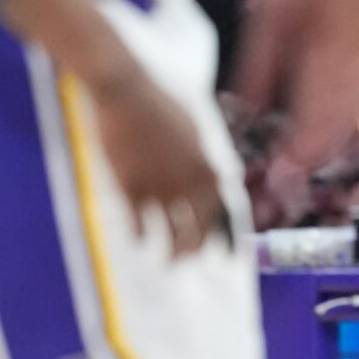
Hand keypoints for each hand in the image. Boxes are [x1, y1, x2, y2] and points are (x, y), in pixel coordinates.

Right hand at [84, 66, 224, 256]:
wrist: (126, 94)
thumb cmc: (160, 106)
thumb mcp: (194, 131)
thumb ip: (205, 160)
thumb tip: (220, 178)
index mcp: (208, 169)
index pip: (225, 213)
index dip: (228, 238)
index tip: (232, 257)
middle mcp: (190, 184)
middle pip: (199, 229)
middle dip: (196, 249)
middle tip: (189, 260)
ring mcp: (160, 188)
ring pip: (171, 234)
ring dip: (172, 253)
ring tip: (169, 264)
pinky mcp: (131, 188)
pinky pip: (139, 224)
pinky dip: (140, 236)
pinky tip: (139, 242)